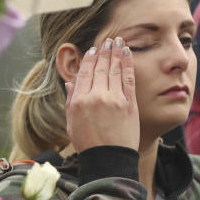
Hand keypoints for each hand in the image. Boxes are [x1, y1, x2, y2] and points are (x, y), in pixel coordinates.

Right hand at [64, 37, 139, 152]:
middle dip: (104, 51)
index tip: (93, 49)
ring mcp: (114, 99)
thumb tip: (70, 82)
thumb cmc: (89, 144)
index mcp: (80, 101)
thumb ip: (71, 101)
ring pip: (114, 69)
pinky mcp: (129, 103)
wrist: (109, 160)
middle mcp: (96, 97)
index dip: (89, 59)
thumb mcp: (72, 123)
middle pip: (100, 68)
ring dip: (116, 52)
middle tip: (108, 39)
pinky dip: (128, 63)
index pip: (84, 73)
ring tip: (118, 40)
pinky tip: (127, 52)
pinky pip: (128, 78)